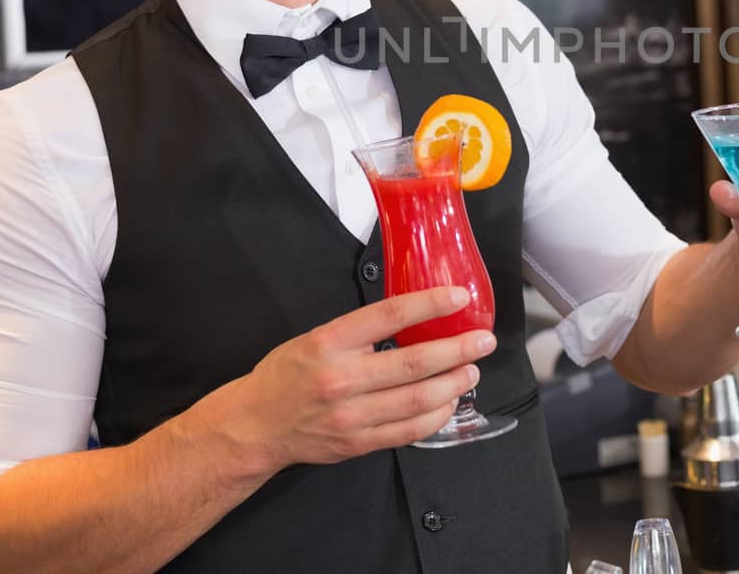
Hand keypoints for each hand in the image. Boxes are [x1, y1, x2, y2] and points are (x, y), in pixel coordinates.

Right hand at [232, 286, 493, 470]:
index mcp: (330, 342)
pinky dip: (436, 415)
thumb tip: (413, 316)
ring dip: (454, 384)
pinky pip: (409, 430)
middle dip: (458, 350)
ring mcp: (351, 415)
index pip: (390, 315)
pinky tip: (449, 402)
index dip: (430, 304)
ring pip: (418, 400)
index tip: (459, 297)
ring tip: (471, 371)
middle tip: (482, 340)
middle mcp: (342, 378)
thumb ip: (360, 331)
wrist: (256, 425)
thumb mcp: (316, 337)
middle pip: (414, 362)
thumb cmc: (287, 375)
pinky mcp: (358, 442)